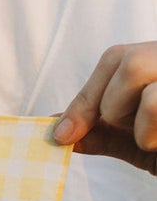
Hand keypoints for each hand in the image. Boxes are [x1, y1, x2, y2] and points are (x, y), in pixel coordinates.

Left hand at [53, 43, 156, 174]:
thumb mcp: (137, 141)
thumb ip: (100, 132)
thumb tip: (54, 128)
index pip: (116, 58)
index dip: (85, 98)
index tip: (63, 136)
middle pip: (128, 62)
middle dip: (113, 107)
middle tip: (133, 133)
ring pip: (147, 87)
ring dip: (142, 128)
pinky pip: (156, 107)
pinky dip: (154, 137)